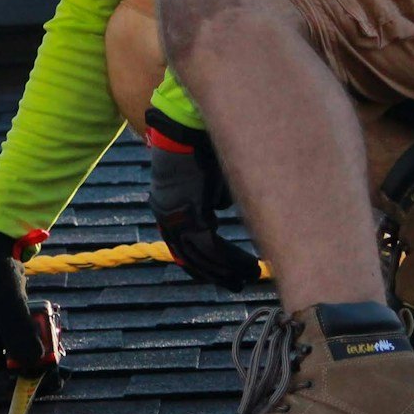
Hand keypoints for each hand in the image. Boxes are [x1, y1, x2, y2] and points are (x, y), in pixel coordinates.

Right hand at [0, 227, 54, 390]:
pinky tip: (54, 343)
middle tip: (57, 378)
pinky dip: (42, 342)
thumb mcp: (8, 306)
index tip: (36, 386)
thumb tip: (35, 363)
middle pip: (12, 366)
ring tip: (60, 366)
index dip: (13, 384)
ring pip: (24, 353)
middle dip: (34, 373)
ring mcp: (4, 328)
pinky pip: (30, 337)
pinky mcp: (16, 318)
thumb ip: (20, 335)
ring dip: (41, 359)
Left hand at [145, 108, 261, 290]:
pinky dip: (228, 259)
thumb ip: (211, 197)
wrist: (186, 128)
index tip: (220, 274)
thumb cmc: (198, 146)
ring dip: (226, 269)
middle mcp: (167, 215)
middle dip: (215, 273)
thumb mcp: (206, 177)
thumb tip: (222, 210)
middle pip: (191, 254)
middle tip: (236, 285)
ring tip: (247, 279)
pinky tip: (245, 267)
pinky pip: (209, 245)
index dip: (202, 262)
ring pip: (201, 254)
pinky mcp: (188, 212)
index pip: (183, 244)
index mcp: (168, 207)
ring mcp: (175, 215)